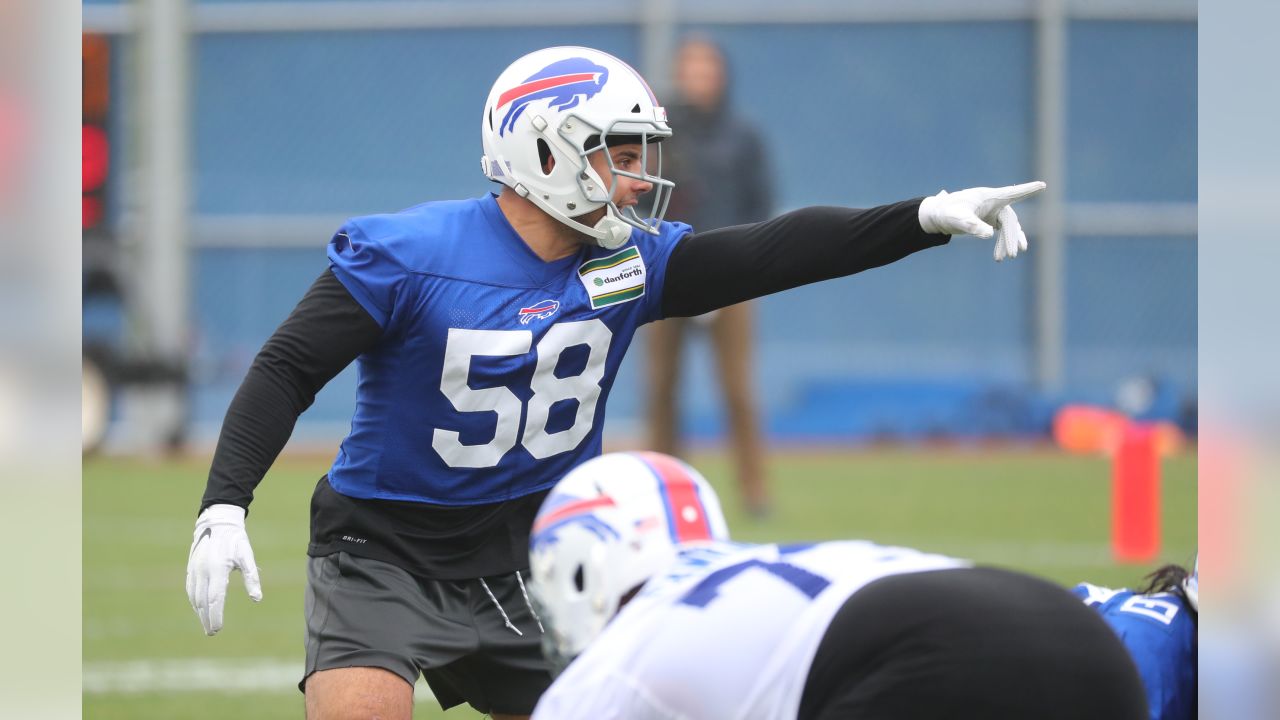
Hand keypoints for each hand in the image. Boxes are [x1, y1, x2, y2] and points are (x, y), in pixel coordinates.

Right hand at [185, 504, 261, 634]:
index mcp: (217, 570)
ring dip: (199, 612)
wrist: (217, 522)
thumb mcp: (247, 557)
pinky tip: (199, 609)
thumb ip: (252, 578)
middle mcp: (203, 572)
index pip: (214, 599)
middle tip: (212, 632)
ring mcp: (194, 570)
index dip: (215, 615)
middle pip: (202, 602)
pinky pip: (190, 589)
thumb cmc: (235, 541)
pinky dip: (194, 601)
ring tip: (206, 624)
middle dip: (206, 618)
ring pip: (194, 597)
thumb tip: (257, 599)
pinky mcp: (191, 568)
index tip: (217, 629)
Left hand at [918, 181, 1045, 260]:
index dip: (1027, 190)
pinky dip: (1006, 241)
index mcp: (989, 196)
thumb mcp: (958, 220)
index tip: (1042, 185)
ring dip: (1009, 241)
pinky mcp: (992, 219)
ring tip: (1011, 257)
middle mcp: (995, 202)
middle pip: (1010, 220)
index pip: (1012, 193)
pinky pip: (1005, 230)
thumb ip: (972, 226)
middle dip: (1012, 237)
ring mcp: (995, 210)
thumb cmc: (948, 213)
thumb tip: (989, 234)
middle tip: (1012, 255)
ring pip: (1009, 227)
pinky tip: (1006, 254)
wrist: (939, 215)